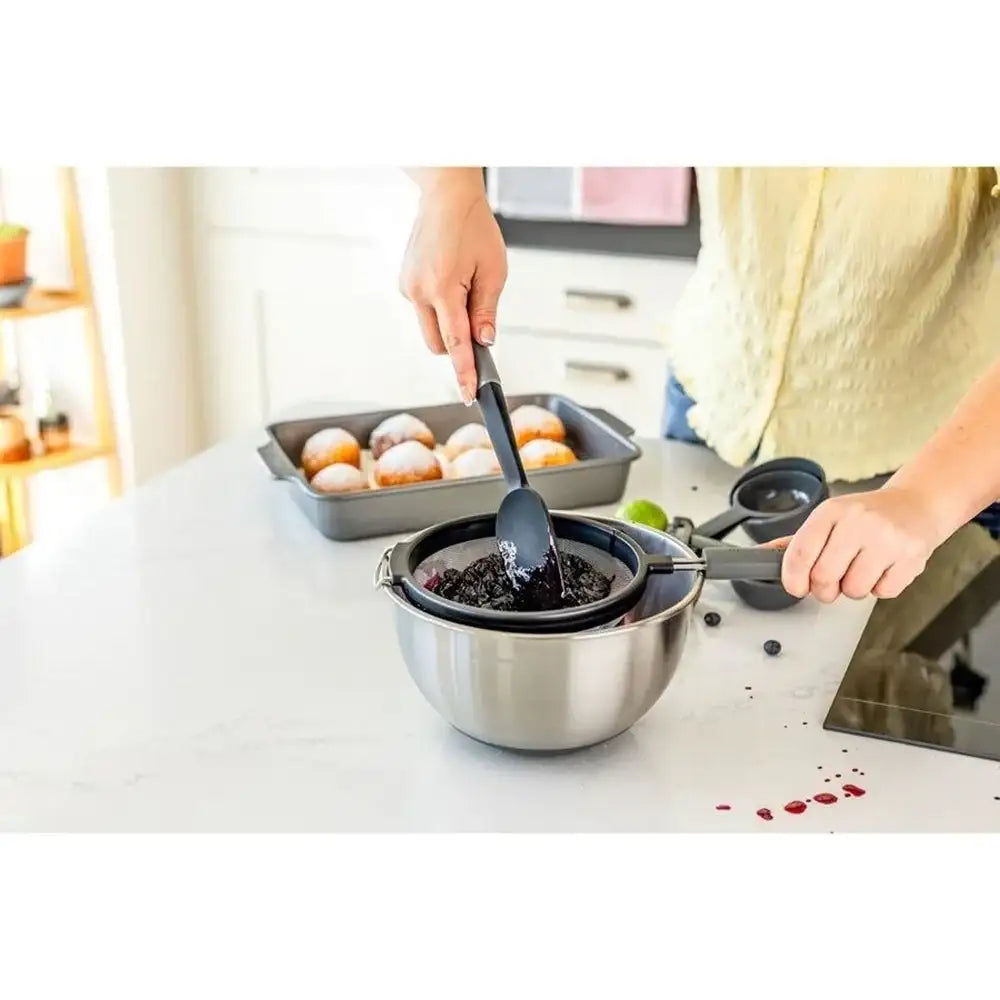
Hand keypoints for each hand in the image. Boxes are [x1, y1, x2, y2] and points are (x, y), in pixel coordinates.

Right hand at [399, 171, 507, 402]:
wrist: (445, 196)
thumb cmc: (473, 227)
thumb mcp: (494, 270)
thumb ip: (486, 311)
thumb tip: (484, 341)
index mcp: (443, 289)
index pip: (456, 344)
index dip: (464, 373)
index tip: (469, 394)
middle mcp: (418, 292)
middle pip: (438, 344)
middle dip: (458, 344)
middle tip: (478, 317)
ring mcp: (407, 287)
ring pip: (430, 328)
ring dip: (449, 322)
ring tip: (464, 284)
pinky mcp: (404, 282)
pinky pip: (424, 309)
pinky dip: (440, 306)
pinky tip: (449, 276)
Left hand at [771, 486, 945, 602]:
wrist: (917, 505)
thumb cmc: (867, 515)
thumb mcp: (829, 519)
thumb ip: (797, 541)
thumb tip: (761, 555)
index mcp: (831, 511)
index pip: (801, 554)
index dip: (793, 579)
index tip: (796, 587)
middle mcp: (859, 522)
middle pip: (824, 577)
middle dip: (824, 589)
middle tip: (832, 581)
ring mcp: (888, 539)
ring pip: (854, 590)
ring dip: (854, 589)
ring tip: (862, 568)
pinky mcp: (912, 557)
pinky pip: (883, 593)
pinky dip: (880, 588)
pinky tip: (883, 568)